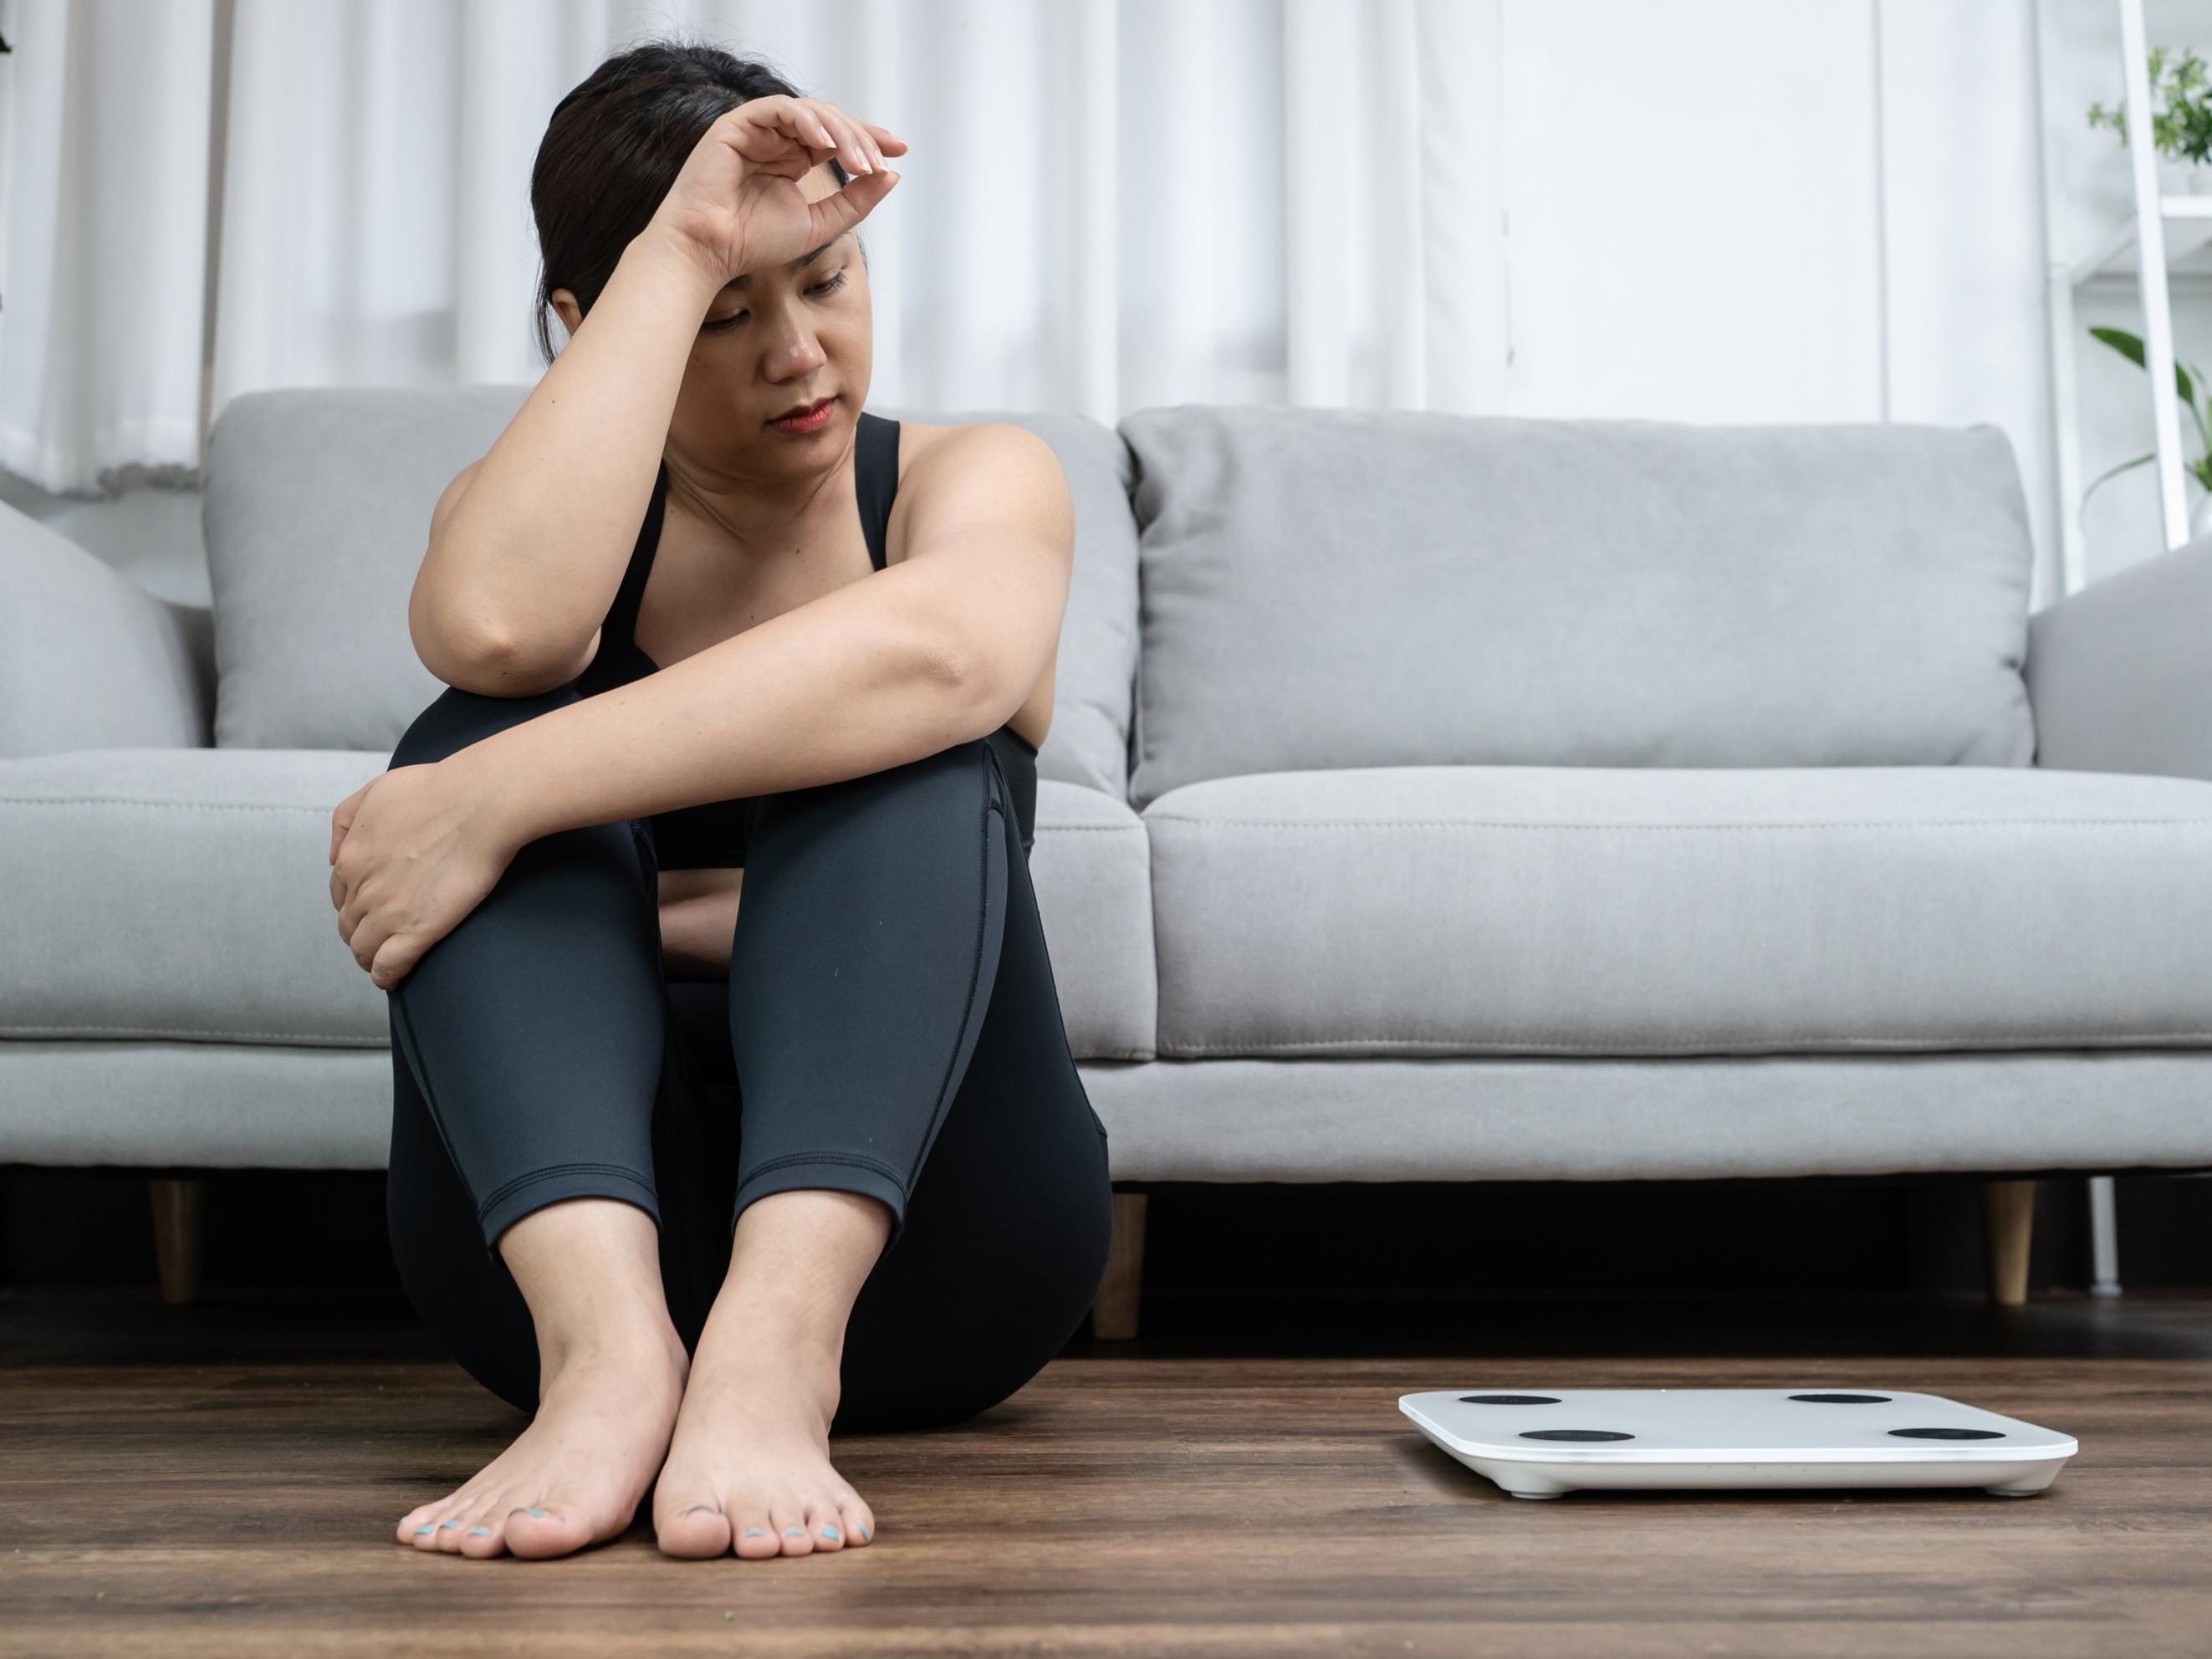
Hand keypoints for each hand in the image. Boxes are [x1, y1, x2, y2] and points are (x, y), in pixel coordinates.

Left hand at [329, 760, 518, 990]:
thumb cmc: (437, 790)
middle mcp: (362, 888)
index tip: (369, 911)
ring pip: (362, 949)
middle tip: (378, 939)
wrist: (479, 804)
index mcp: (351, 856)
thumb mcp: (375, 790)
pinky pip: (387, 966)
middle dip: (359, 934)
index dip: (354, 906)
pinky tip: (393, 978)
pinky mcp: (417, 931)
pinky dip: (385, 976)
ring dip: (368, 958)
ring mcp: (388, 913)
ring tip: (383, 963)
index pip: (340, 895)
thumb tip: (332, 857)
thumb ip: (344, 821)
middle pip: (348, 926)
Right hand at [647, 96, 906, 287]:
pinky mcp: (738, 124)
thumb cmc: (752, 242)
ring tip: (858, 160)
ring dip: (840, 132)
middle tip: (880, 162)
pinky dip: (806, 122)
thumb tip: (892, 176)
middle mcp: (778, 140)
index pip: (838, 138)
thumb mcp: (819, 223)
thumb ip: (854, 202)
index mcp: (793, 159)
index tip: (900, 151)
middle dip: (860, 138)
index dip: (869, 140)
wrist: (708, 250)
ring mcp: (758, 129)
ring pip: (810, 112)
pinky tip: (825, 143)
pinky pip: (779, 108)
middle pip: (830, 121)